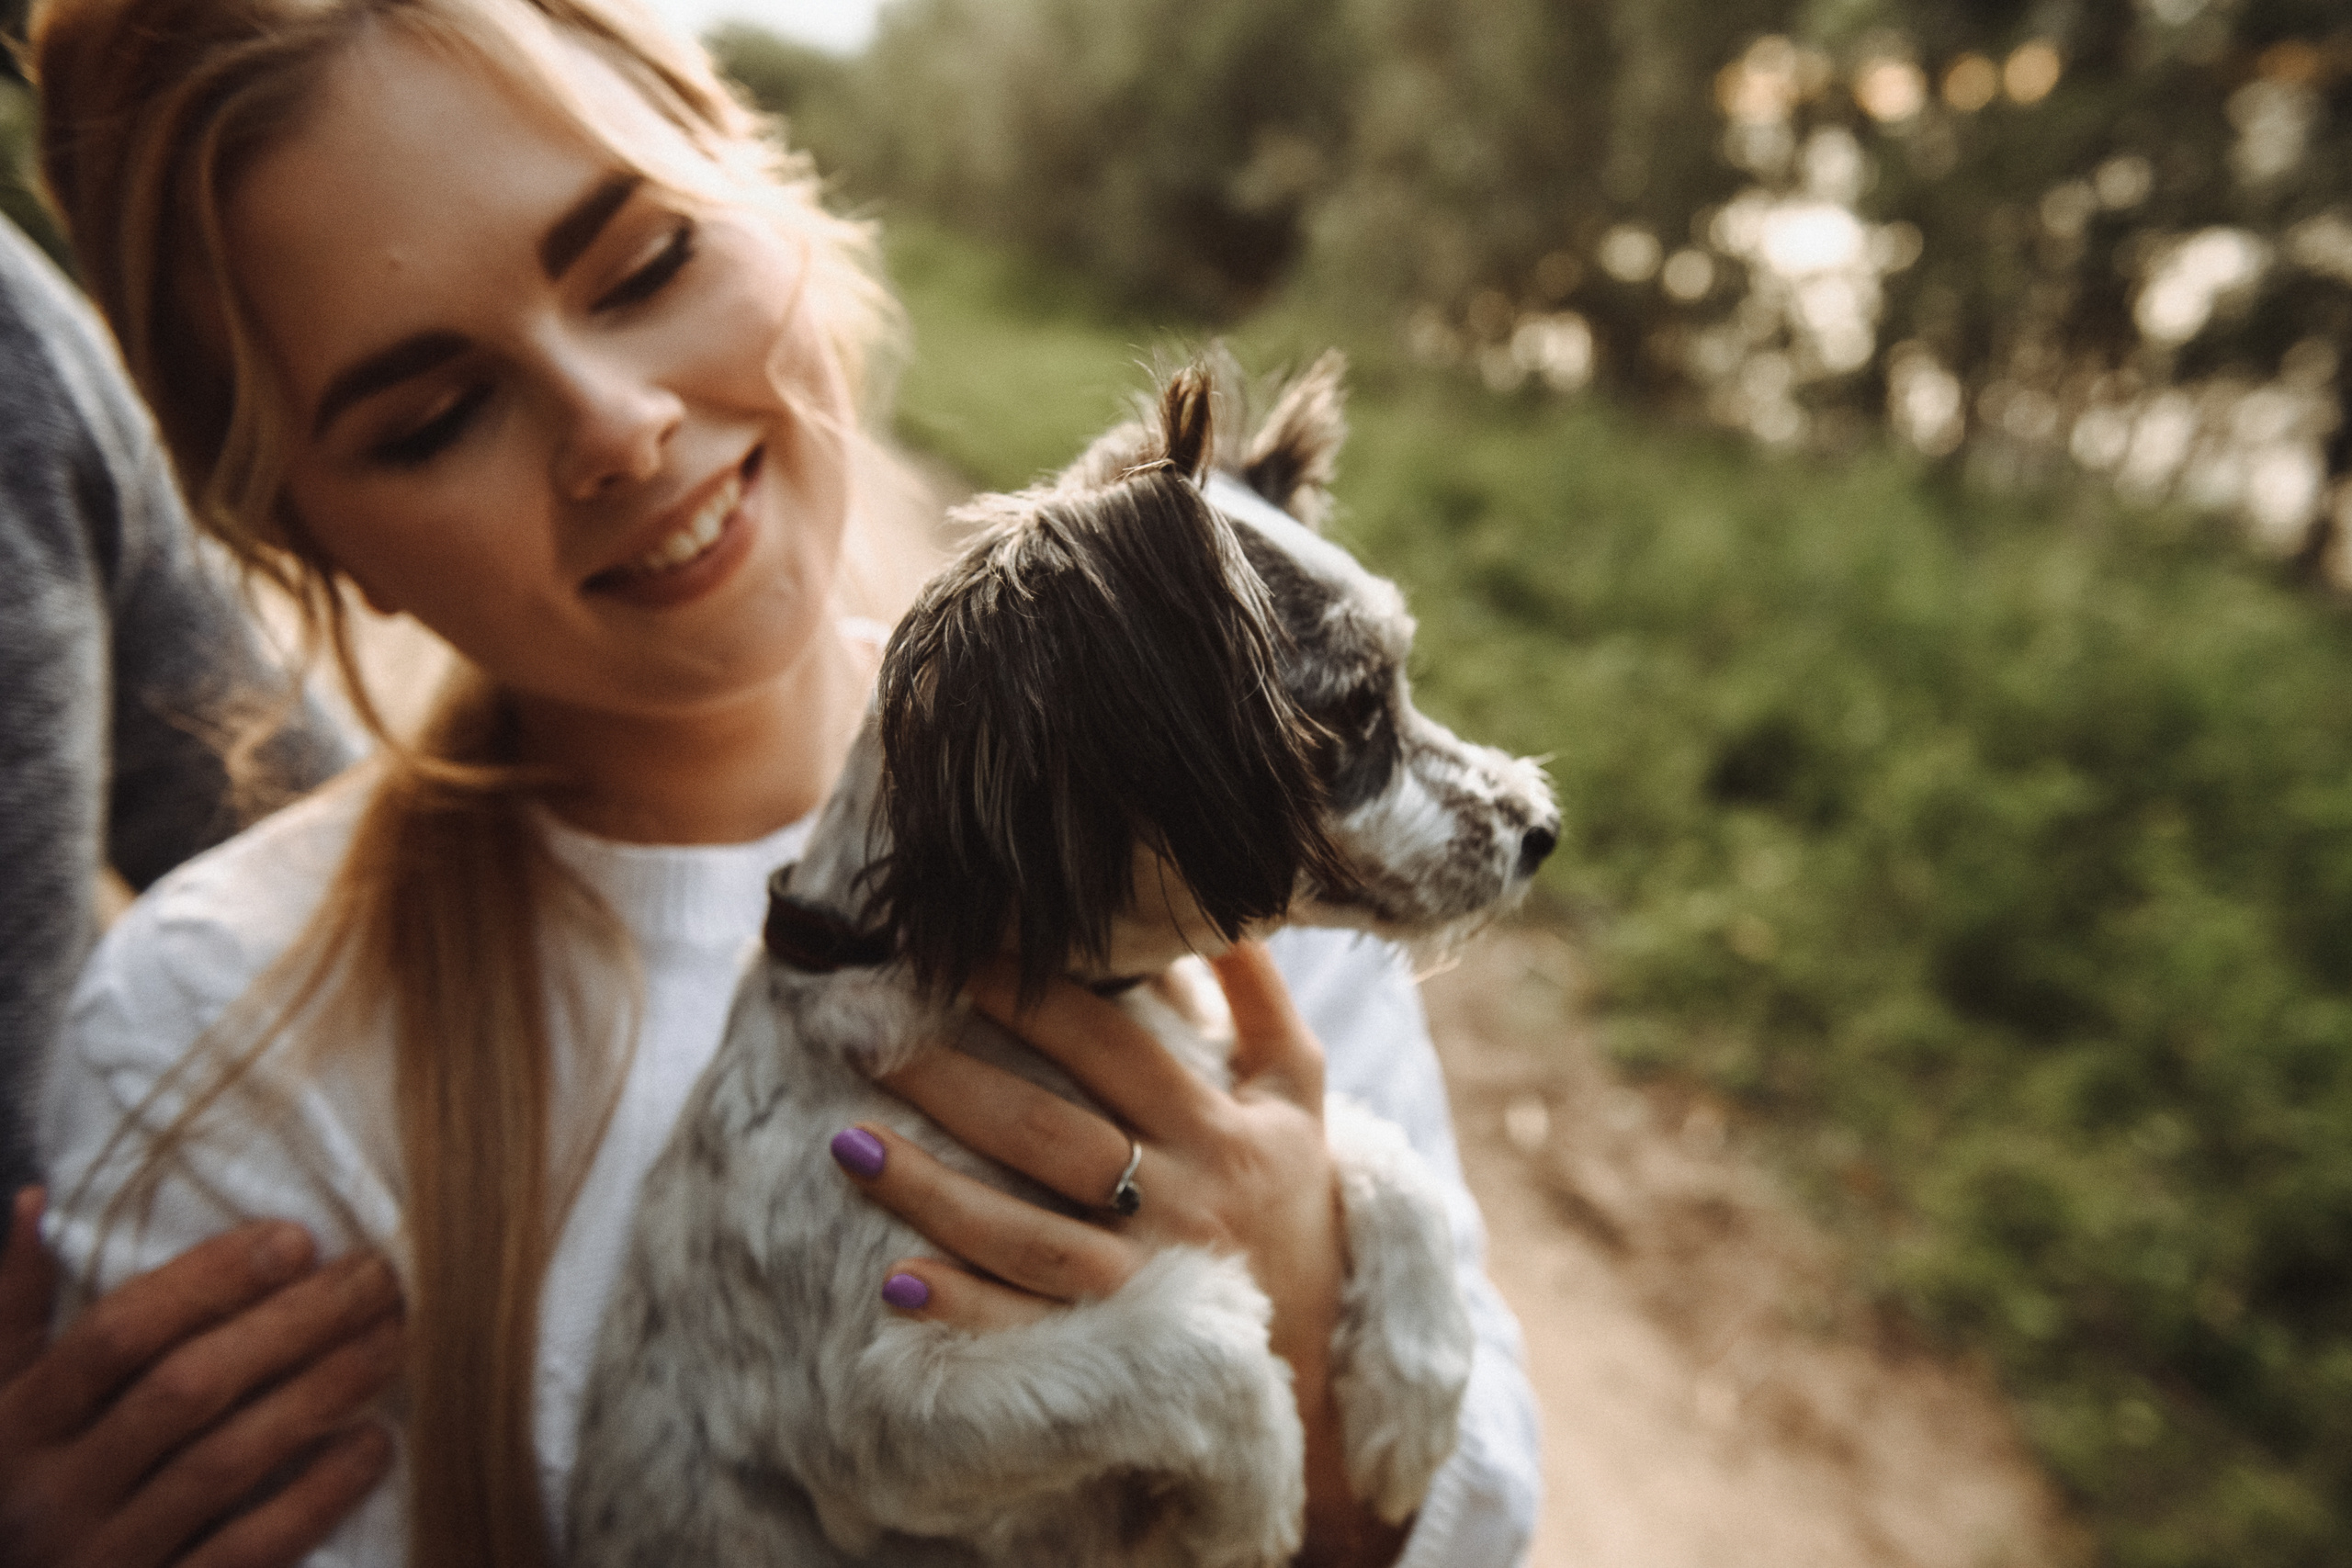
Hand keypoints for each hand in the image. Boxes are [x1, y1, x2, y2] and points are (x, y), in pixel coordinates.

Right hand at [0, 1188, 402, 1567]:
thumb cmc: (18, 1487)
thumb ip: (16, 1309)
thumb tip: (34, 1198)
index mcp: (12, 1428)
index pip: (119, 1332)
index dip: (210, 1279)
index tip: (298, 1238)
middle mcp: (52, 1494)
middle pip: (187, 1389)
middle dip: (291, 1324)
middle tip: (378, 1277)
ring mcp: (105, 1558)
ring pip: (226, 1462)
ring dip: (320, 1393)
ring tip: (393, 1339)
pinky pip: (250, 1549)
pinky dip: (318, 1494)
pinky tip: (375, 1442)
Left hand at [833, 942, 1408, 1566]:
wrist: (1326, 1354)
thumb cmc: (1293, 1199)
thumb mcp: (1297, 1092)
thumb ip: (1257, 994)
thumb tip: (1213, 905)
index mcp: (1217, 1130)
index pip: (1111, 1049)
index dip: (1032, 999)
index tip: (952, 956)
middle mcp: (1179, 1204)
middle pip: (1051, 1134)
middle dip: (955, 1081)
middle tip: (868, 1035)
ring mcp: (1143, 1284)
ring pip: (1026, 1234)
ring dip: (934, 1191)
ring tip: (849, 1141)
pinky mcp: (1115, 1351)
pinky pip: (1028, 1330)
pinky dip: (964, 1309)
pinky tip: (895, 1282)